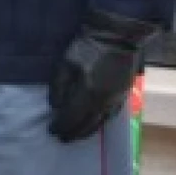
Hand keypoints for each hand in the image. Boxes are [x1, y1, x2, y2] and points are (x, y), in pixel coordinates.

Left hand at [48, 10, 155, 141]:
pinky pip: (110, 115)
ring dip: (87, 131)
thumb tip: (56, 107)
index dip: (61, 126)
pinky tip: (94, 123)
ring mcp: (116, 99)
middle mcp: (104, 101)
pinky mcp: (124, 94)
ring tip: (76, 136)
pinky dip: (100, 122)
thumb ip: (59, 86)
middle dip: (73, 133)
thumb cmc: (89, 46)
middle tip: (63, 139)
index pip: (72, 117)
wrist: (119, 35)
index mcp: (88, 93)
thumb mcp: (66, 62)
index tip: (52, 131)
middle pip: (87, 124)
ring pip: (100, 122)